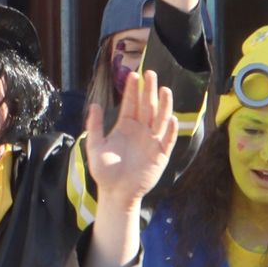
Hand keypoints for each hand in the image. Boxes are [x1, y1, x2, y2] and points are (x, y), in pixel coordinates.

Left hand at [86, 68, 177, 205]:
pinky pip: (168, 140)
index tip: (133, 75)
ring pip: (160, 119)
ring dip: (163, 105)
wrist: (115, 193)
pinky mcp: (160, 155)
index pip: (131, 104)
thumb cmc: (104, 171)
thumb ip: (95, 127)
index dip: (132, 90)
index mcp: (125, 127)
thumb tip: (95, 105)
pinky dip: (171, 131)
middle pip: (147, 106)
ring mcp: (152, 142)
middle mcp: (140, 131)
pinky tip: (172, 120)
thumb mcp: (95, 147)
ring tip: (164, 90)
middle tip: (150, 73)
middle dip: (149, 90)